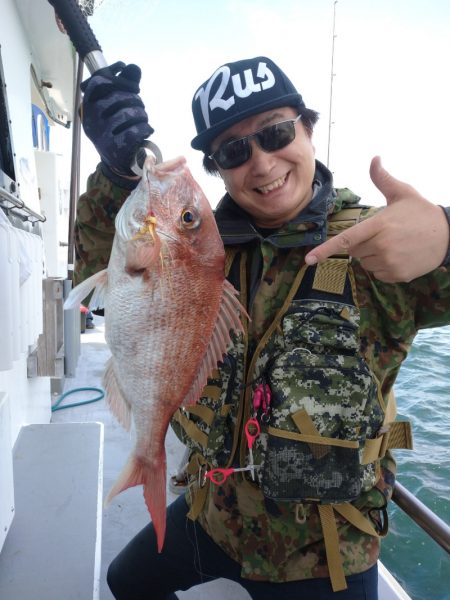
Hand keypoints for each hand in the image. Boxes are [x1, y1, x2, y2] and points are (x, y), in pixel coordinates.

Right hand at [81, 62, 153, 175]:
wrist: (116, 161)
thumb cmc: (117, 129)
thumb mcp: (114, 108)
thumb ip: (123, 86)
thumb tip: (133, 68)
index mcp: (88, 107)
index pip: (98, 83)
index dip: (117, 80)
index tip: (130, 87)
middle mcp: (92, 120)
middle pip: (118, 97)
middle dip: (135, 100)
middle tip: (140, 106)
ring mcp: (102, 134)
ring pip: (128, 114)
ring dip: (142, 114)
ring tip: (143, 119)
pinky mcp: (114, 148)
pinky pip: (134, 131)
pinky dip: (145, 129)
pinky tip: (147, 129)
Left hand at [305, 156, 449, 281]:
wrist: (449, 235)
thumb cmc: (421, 213)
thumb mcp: (403, 192)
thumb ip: (382, 178)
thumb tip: (375, 158)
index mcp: (379, 225)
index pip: (346, 239)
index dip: (325, 250)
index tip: (309, 259)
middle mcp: (381, 246)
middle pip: (354, 250)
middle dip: (363, 242)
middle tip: (384, 234)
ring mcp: (389, 263)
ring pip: (365, 263)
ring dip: (372, 256)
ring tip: (394, 244)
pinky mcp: (396, 276)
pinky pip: (377, 274)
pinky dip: (383, 267)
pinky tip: (399, 256)